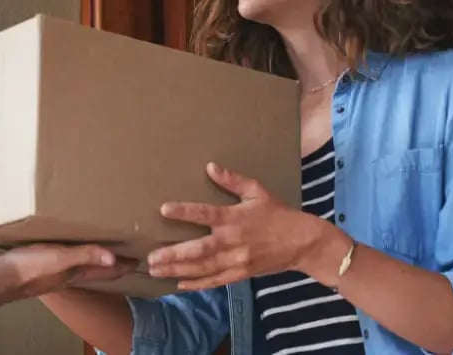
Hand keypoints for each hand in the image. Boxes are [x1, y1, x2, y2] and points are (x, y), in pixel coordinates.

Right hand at [0, 242, 135, 303]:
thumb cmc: (27, 269)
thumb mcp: (58, 258)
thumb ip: (85, 256)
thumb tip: (113, 258)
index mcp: (77, 272)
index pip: (110, 270)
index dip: (126, 264)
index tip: (143, 256)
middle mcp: (70, 274)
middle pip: (100, 269)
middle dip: (116, 260)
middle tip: (130, 248)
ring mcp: (57, 271)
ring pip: (85, 264)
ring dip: (98, 257)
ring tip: (108, 245)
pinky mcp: (43, 265)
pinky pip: (68, 259)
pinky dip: (78, 253)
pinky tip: (71, 245)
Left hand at [146, 162, 333, 290]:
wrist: (302, 243)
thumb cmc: (277, 214)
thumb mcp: (257, 191)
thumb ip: (232, 181)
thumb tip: (210, 167)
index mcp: (235, 218)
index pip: (206, 214)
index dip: (185, 212)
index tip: (163, 209)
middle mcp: (233, 242)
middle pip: (199, 250)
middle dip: (173, 255)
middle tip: (150, 258)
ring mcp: (236, 261)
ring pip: (203, 268)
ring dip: (178, 271)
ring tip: (155, 271)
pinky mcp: (240, 274)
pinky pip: (215, 281)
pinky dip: (197, 284)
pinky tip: (179, 285)